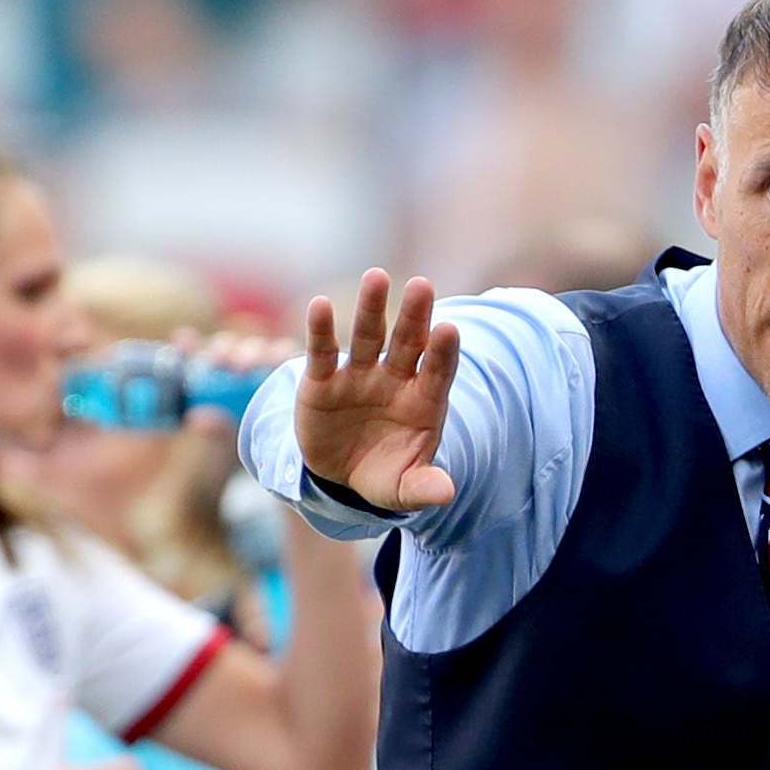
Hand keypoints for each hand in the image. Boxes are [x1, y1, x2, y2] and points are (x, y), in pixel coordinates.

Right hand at [292, 269, 460, 510]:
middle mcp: (395, 380)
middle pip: (408, 342)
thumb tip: (446, 493)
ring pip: (368, 336)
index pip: (438, 371)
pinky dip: (321, 330)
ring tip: (376, 277)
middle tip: (422, 285)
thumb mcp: (403, 488)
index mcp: (423, 401)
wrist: (340, 478)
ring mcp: (359, 376)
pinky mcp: (322, 381)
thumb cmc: (384, 475)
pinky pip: (323, 352)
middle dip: (415, 316)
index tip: (450, 329)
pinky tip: (320, 306)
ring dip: (371, 308)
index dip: (443, 352)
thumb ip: (423, 487)